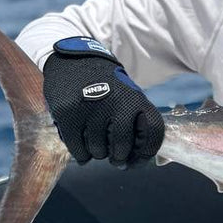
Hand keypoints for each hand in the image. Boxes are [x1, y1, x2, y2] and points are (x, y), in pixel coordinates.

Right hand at [42, 37, 164, 166]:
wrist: (74, 61)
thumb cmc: (105, 85)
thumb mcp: (127, 95)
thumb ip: (134, 121)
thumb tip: (131, 161)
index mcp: (136, 98)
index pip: (153, 132)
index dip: (147, 152)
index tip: (138, 160)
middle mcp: (116, 103)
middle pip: (122, 148)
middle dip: (119, 158)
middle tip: (115, 158)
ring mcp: (91, 108)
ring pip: (98, 151)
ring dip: (98, 154)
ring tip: (97, 146)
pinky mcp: (69, 114)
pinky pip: (78, 149)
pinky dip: (81, 155)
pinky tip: (83, 152)